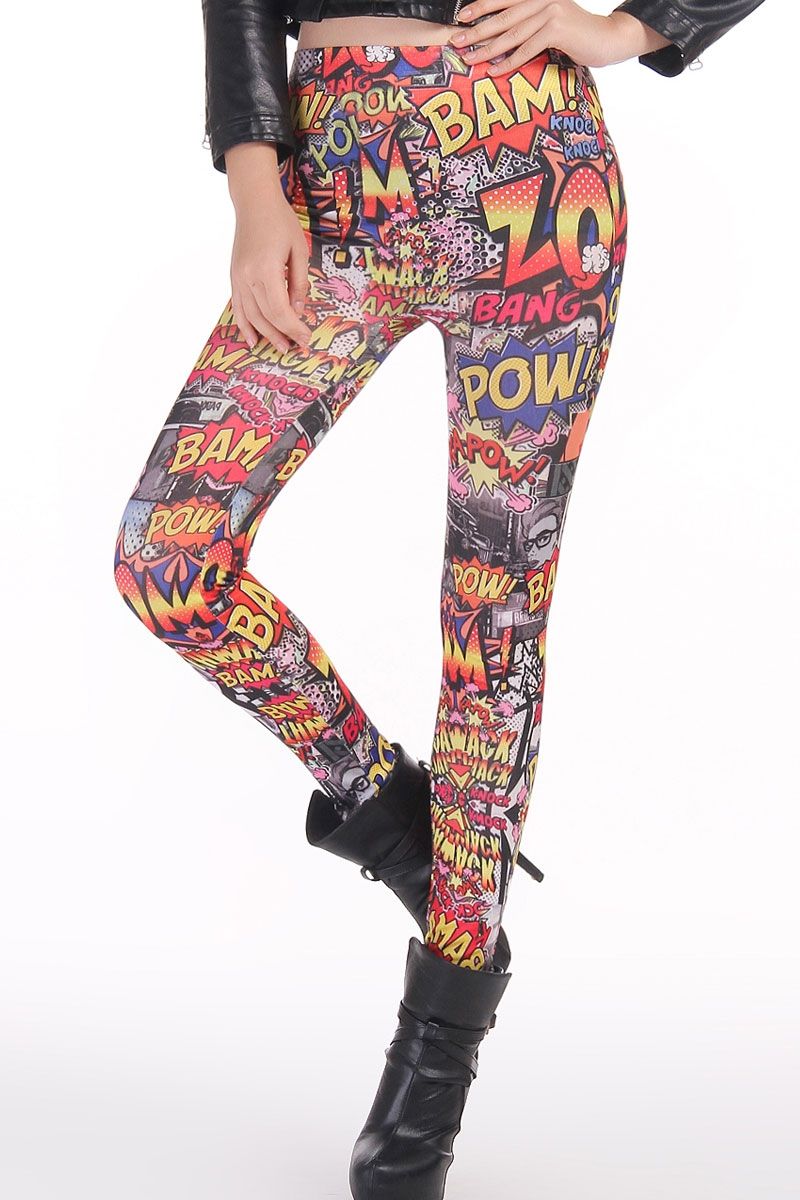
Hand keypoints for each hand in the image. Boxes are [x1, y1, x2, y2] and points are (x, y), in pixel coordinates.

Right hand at [226, 142, 310, 353]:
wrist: (254, 202)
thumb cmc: (280, 221)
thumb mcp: (299, 250)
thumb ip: (299, 282)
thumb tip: (299, 309)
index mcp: (266, 269)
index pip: (281, 310)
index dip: (294, 328)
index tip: (306, 338)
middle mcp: (248, 276)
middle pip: (266, 316)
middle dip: (283, 334)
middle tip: (296, 347)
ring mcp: (238, 277)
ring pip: (251, 315)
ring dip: (265, 334)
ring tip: (279, 347)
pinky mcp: (234, 276)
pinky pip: (238, 306)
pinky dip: (244, 324)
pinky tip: (251, 339)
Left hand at [449, 1, 655, 73]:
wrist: (608, 38)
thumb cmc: (577, 35)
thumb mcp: (550, 25)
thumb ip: (529, 26)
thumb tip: (500, 39)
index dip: (481, 6)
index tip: (461, 17)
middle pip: (503, 16)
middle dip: (478, 30)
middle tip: (457, 41)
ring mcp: (550, 12)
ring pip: (512, 33)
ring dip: (488, 48)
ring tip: (470, 59)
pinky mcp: (557, 29)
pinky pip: (527, 48)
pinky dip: (510, 62)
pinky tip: (495, 71)